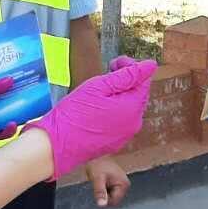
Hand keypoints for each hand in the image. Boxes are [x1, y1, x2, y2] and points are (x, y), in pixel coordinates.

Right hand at [26, 56, 156, 181]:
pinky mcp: (115, 142)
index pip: (143, 80)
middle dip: (126, 80)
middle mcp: (134, 123)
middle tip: (105, 73)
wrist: (56, 145)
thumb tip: (150, 65)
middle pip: (138, 94)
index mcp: (132, 108)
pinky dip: (113, 110)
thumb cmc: (74, 113)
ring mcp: (125, 135)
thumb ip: (127, 75)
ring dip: (119, 95)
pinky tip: (96, 108)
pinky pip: (120, 120)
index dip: (131, 66)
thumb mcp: (99, 86)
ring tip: (99, 91)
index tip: (112, 63)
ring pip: (129, 107)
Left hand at [86, 156, 130, 208]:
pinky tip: (102, 181)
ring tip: (101, 181)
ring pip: (111, 196)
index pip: (113, 202)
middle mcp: (125, 185)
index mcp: (123, 185)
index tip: (99, 187)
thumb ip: (100, 192)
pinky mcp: (118, 183)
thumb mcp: (97, 179)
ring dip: (104, 192)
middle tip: (99, 183)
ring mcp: (122, 184)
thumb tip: (102, 205)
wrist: (98, 153)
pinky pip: (111, 192)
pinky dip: (105, 189)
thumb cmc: (98, 165)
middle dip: (104, 195)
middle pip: (113, 200)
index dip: (104, 198)